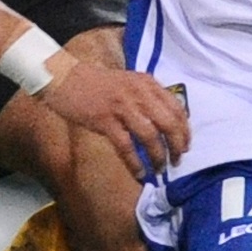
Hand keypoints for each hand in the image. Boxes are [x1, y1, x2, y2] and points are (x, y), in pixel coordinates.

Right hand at [37, 54, 191, 176]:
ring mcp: (122, 107)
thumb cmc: (97, 83)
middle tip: (176, 161)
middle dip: (176, 146)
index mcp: (147, 84)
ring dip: (158, 156)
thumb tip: (166, 122)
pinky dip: (135, 162)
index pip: (177, 108)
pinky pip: (126, 146)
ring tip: (159, 169)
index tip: (185, 146)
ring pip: (150, 136)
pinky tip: (139, 172)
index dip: (184, 130)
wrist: (66, 78)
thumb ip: (147, 97)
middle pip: (168, 124)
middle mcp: (139, 94)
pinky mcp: (105, 120)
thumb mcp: (129, 82)